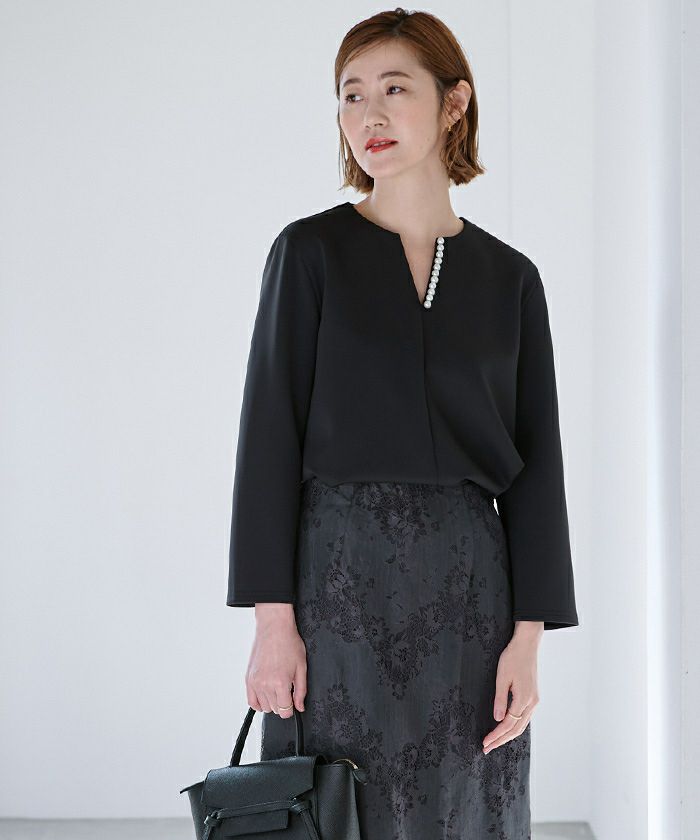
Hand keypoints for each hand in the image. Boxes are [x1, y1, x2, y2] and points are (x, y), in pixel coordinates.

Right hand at [245, 603, 306, 718]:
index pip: (285, 711)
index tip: (293, 700)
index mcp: (280, 683)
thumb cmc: (289, 643)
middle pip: (275, 710)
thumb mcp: (301, 667)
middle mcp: (265, 685)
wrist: (274, 628)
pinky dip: (259, 701)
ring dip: (271, 701)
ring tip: (277, 686)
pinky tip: (266, 693)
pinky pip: (251, 701)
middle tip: (286, 688)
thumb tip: (299, 707)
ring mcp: (255, 682)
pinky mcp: (248, 678)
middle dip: (282, 703)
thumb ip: (301, 691)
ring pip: (264, 707)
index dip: (291, 708)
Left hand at [482, 621, 542, 753]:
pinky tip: (506, 729)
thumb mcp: (502, 677)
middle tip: (487, 748)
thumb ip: (500, 699)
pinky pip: (524, 717)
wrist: (527, 645)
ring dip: (508, 736)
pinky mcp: (533, 696)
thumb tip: (497, 719)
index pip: (508, 724)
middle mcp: (532, 703)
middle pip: (516, 729)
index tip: (485, 743)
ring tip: (495, 742)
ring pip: (522, 725)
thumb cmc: (513, 658)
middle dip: (501, 740)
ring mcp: (534, 700)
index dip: (496, 735)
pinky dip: (515, 726)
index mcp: (524, 699)